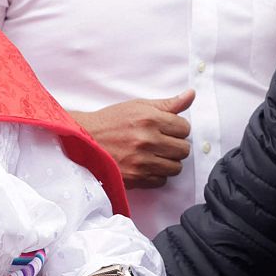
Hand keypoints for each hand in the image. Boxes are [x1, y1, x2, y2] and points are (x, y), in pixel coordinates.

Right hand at [70, 91, 194, 188]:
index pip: (184, 128)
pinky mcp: (135, 177)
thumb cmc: (111, 121)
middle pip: (183, 149)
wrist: (84, 139)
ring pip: (175, 167)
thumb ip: (167, 104)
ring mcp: (141, 161)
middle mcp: (147, 140)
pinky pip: (161, 180)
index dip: (178, 128)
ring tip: (156, 154)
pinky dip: (157, 174)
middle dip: (176, 145)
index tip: (169, 129)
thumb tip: (191, 94)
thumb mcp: (138, 106)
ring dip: (169, 161)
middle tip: (163, 142)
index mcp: (150, 119)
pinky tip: (147, 165)